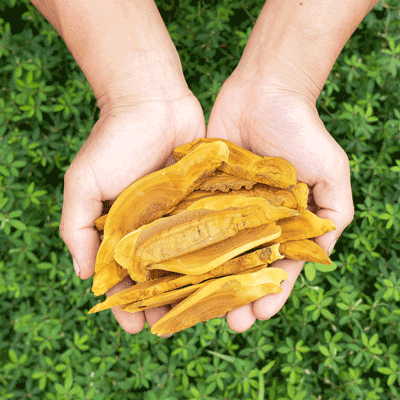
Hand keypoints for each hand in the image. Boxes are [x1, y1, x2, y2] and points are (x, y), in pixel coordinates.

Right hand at [60, 91, 205, 335]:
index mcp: (121, 229)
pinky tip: (229, 271)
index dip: (126, 303)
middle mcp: (153, 227)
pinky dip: (220, 251)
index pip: (123, 276)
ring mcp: (181, 214)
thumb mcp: (83, 183)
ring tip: (205, 309)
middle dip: (164, 300)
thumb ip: (75, 228)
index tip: (134, 327)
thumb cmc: (113, 140)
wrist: (152, 101)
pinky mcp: (206, 199)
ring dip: (194, 283)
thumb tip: (84, 275)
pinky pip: (213, 231)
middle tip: (174, 326)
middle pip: (159, 274)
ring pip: (189, 259)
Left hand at [206, 70, 353, 332]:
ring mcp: (226, 207)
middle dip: (236, 294)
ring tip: (196, 304)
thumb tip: (323, 253)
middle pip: (244, 266)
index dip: (272, 293)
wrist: (265, 93)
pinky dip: (185, 243)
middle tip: (226, 321)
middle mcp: (254, 220)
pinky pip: (193, 221)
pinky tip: (175, 265)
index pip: (279, 266)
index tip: (258, 315)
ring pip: (215, 251)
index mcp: (285, 222)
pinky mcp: (202, 190)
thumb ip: (336, 212)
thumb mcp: (331, 172)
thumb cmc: (302, 131)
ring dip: (208, 278)